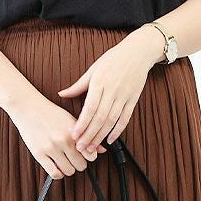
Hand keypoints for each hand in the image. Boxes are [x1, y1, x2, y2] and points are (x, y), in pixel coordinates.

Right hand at [7, 91, 99, 179]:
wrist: (28, 108)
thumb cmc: (49, 113)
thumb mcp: (71, 120)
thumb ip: (86, 134)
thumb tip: (102, 150)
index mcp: (74, 131)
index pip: (91, 154)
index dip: (89, 156)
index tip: (85, 154)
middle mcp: (63, 140)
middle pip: (81, 165)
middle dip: (79, 163)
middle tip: (74, 158)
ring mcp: (51, 148)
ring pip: (69, 171)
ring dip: (68, 169)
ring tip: (65, 161)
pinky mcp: (39, 154)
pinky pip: (54, 173)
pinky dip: (58, 174)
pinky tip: (57, 166)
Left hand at [57, 25, 162, 153]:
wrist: (138, 52)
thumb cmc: (113, 59)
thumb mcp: (93, 69)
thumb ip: (78, 85)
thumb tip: (61, 94)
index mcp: (100, 82)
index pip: (89, 107)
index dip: (82, 123)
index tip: (74, 135)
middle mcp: (112, 90)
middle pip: (100, 118)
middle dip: (89, 135)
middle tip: (80, 148)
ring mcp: (124, 96)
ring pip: (112, 120)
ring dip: (101, 136)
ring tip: (92, 148)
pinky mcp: (133, 100)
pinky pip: (125, 118)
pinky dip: (118, 131)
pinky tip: (109, 140)